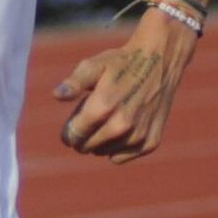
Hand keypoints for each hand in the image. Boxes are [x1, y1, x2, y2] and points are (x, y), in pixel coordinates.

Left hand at [52, 15, 196, 164]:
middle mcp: (121, 126)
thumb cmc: (121, 63)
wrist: (159, 61)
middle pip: (86, 147)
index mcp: (103, 107)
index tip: (72, 122)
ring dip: (100, 141)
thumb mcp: (93, 66)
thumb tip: (57, 95)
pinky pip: (121, 157)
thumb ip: (73, 83)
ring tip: (109, 116)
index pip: (73, 136)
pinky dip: (118, 146)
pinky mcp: (150, 143)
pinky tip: (123, 127)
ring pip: (103, 153)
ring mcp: (138, 136)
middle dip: (83, 136)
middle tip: (92, 115)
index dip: (68, 131)